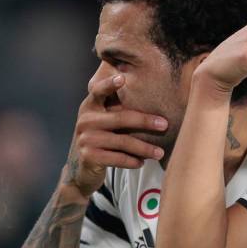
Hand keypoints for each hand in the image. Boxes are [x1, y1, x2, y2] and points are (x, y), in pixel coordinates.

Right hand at [63, 74, 167, 197]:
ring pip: (122, 141)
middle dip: (145, 121)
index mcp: (90, 106)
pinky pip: (117, 158)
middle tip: (165, 125)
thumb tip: (153, 97)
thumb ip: (118, 109)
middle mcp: (85, 120)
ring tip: (160, 152)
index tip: (122, 78)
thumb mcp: (104, 121)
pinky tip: (142, 162)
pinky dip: (132, 161)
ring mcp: (86, 139)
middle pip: (121, 118)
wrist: (81, 169)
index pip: (98, 91)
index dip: (109, 84)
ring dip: (144, 148)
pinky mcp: (88, 156)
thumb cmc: (101, 139)